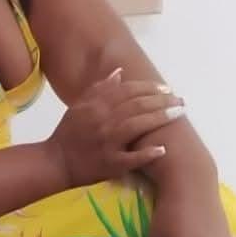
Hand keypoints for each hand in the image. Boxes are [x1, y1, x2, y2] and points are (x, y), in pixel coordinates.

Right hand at [45, 68, 184, 187]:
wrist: (55, 162)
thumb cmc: (68, 133)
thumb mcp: (79, 106)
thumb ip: (99, 89)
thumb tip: (119, 72)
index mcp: (96, 105)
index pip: (128, 91)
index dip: (149, 88)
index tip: (166, 89)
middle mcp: (103, 121)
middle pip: (137, 105)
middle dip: (162, 100)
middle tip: (180, 101)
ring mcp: (107, 143)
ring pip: (137, 125)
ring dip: (160, 118)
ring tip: (178, 114)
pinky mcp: (110, 164)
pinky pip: (131, 158)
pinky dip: (147, 154)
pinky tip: (163, 149)